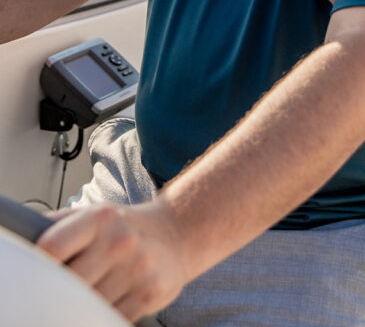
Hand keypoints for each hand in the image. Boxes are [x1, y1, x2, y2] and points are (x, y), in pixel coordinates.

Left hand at [37, 199, 188, 322]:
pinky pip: (111, 318)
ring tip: (84, 295)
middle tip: (56, 294)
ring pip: (89, 306)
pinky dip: (102, 315)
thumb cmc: (123, 226)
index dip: (37, 266)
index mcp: (99, 217)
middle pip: (69, 284)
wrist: (175, 233)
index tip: (33, 277)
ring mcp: (138, 268)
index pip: (52, 247)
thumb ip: (57, 225)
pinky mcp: (151, 293)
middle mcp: (120, 240)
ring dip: (80, 307)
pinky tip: (105, 301)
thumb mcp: (93, 214)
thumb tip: (22, 236)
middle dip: (59, 293)